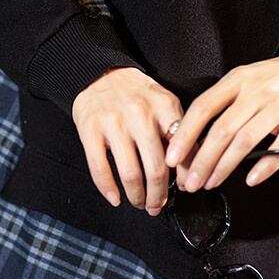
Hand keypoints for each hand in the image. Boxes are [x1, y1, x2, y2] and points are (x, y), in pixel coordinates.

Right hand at [71, 66, 185, 213]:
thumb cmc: (137, 94)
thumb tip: (189, 169)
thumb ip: (177, 131)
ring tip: (140, 204)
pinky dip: (108, 189)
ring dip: (137, 197)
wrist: (101, 73)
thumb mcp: (164, 102)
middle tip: (158, 205)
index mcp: (164, 106)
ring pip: (130, 173)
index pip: (181, 149)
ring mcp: (113, 122)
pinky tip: (115, 198)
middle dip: (159, 195)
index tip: (184, 189)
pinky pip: (99, 167)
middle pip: (156, 168)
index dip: (184, 176)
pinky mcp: (90, 129)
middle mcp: (140, 113)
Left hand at [163, 49, 278, 190]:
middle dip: (202, 160)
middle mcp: (257, 92)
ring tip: (212, 182)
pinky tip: (250, 179)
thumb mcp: (243, 79)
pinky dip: (264, 167)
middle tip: (191, 181)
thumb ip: (222, 102)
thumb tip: (192, 138)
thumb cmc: (272, 80)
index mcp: (238, 80)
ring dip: (225, 166)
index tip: (173, 156)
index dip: (185, 134)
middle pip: (222, 130)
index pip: (204, 107)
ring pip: (246, 141)